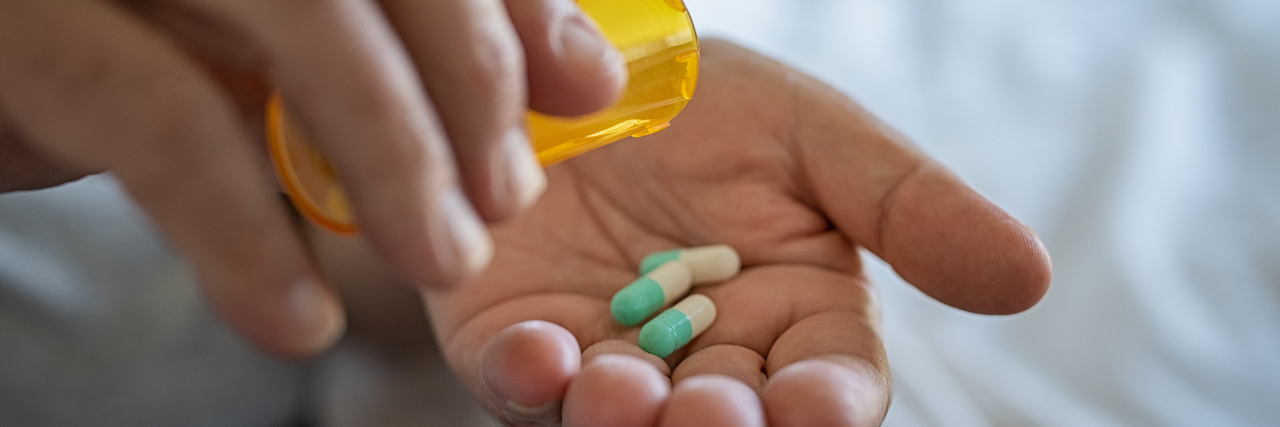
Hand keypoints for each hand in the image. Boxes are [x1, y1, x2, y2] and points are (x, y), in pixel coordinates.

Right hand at [0, 0, 624, 357]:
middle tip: (506, 198)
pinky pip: (166, 121)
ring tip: (442, 258)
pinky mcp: (24, 30)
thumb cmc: (140, 44)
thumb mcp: (288, 37)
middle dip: (469, 79)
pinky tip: (300, 317)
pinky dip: (247, 231)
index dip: (515, 9)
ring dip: (391, 153)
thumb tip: (587, 76)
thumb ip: (422, 43)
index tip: (584, 94)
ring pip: (301, 21)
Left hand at [426, 40, 1051, 425]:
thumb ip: (909, 207)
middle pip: (727, 425)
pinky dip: (525, 379)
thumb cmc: (709, 102)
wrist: (580, 71)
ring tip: (621, 389)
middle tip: (711, 413)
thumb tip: (1029, 277)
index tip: (809, 402)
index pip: (828, 387)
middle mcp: (703, 359)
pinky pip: (516, 383)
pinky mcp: (515, 341)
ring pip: (621, 422)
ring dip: (622, 420)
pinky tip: (537, 354)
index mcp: (792, 317)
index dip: (824, 407)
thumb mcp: (817, 136)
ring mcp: (606, 358)